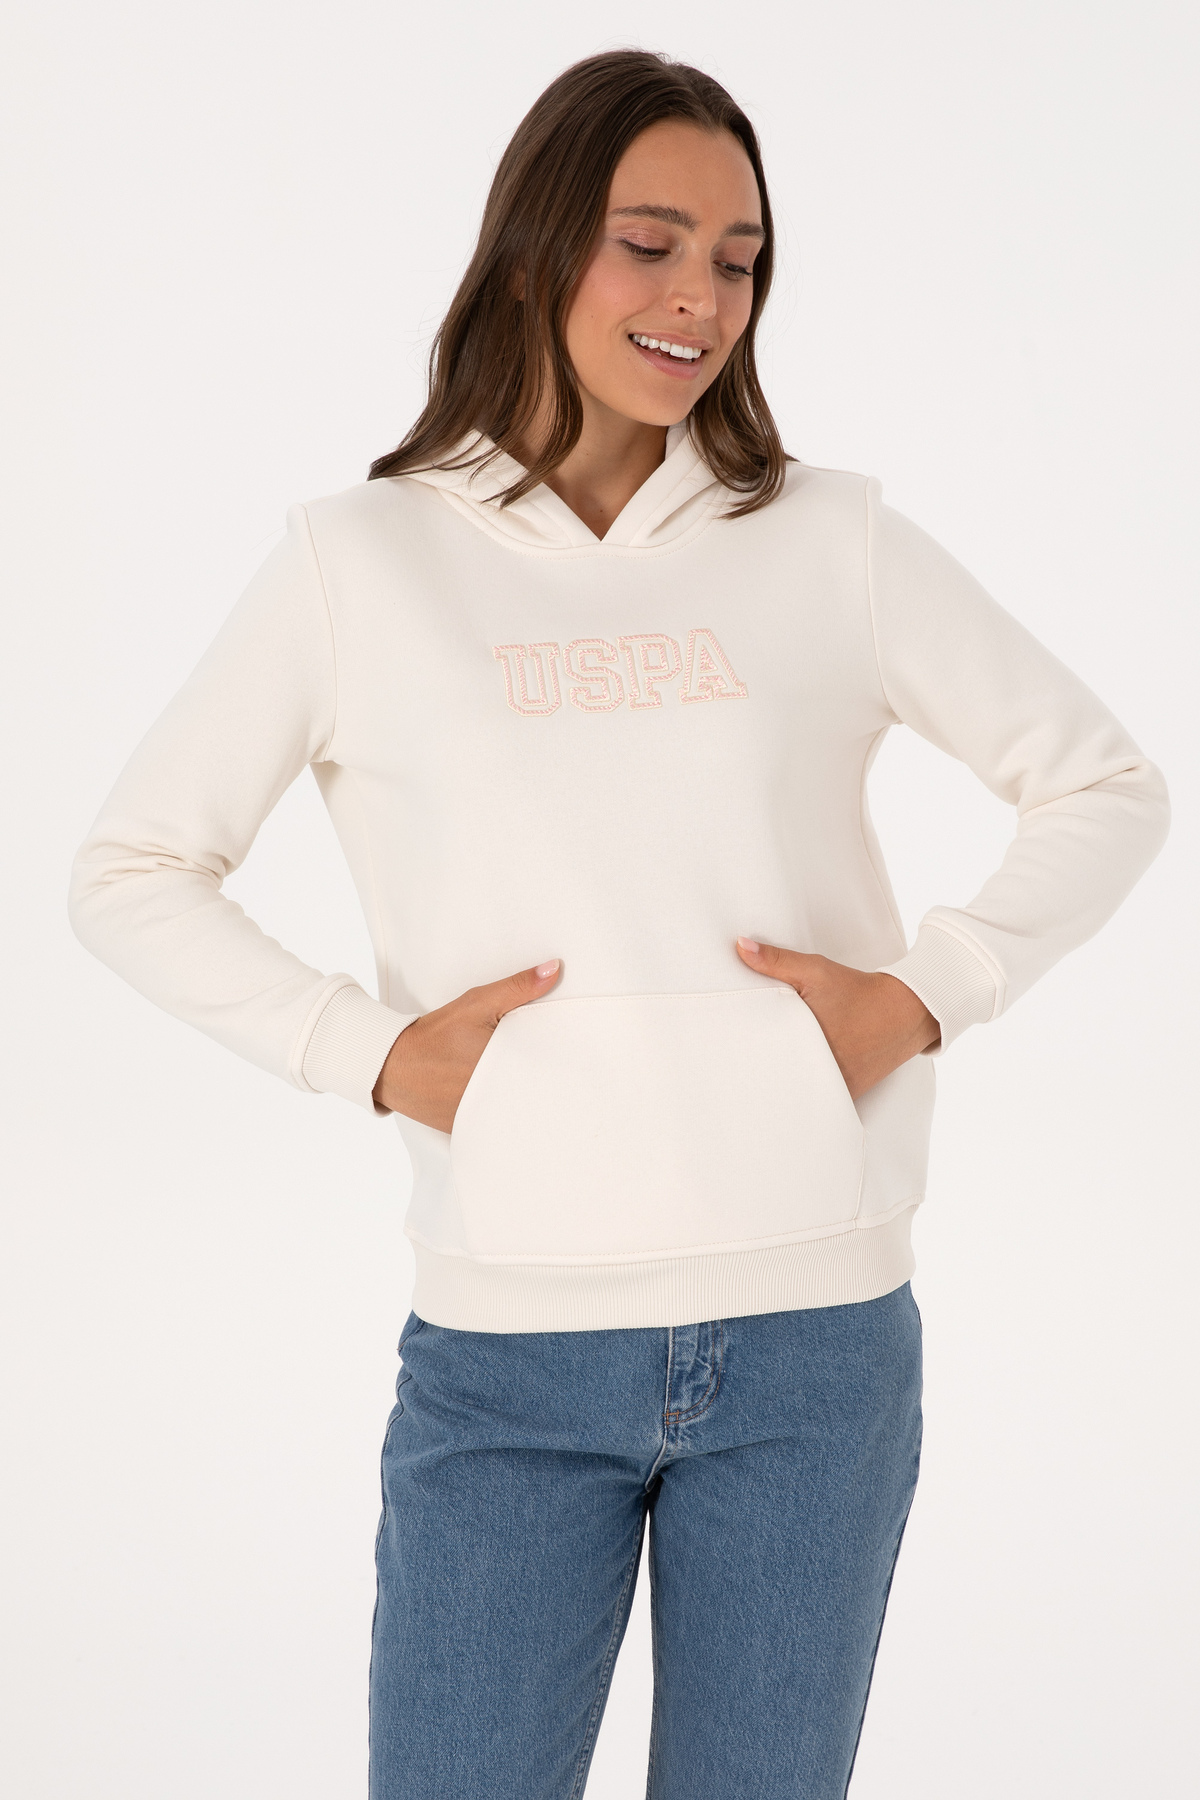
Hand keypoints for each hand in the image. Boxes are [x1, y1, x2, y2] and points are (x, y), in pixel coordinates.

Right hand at [373, 959, 561, 1129]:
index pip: (547, 1070)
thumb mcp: (478, 1004)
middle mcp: (494, 1097)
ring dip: (525, 1101)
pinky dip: (502, 1114)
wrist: (393, 1065)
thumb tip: (555, 969)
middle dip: (545, 1083)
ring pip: (517, 1111)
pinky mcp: (467, 1128)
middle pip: (534, 1093)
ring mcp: (480, 1117)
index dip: (563, 1065)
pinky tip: (508, 1103)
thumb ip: (518, 987)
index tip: (575, 1058)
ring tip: (537, 1089)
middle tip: (561, 1073)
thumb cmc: (436, 1034)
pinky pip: (494, 1123)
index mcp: (503, 1067)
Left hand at [735, 938, 939, 1100]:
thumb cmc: (857, 990)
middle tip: (731, 1077)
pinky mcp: (848, 1093)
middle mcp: (824, 1071)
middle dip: (759, 1078)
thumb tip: (740, 946)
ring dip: (782, 1088)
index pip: (765, 1060)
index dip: (744, 1061)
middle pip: (780, 1081)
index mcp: (808, 1043)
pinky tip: (787, 1092)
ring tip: (754, 1091)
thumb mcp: (816, 970)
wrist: (905, 1010)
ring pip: (799, 1095)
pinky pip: (819, 1099)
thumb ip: (776, 960)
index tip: (726, 1059)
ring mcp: (837, 1086)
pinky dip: (805, 1094)